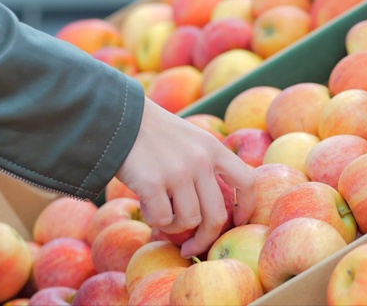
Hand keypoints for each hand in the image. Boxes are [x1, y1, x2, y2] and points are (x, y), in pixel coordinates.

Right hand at [115, 98, 255, 257]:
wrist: (119, 118)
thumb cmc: (154, 133)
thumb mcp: (190, 138)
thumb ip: (206, 163)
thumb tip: (215, 207)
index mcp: (213, 148)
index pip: (246, 182)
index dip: (247, 208)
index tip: (238, 222)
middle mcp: (200, 160)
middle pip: (217, 216)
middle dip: (205, 239)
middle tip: (192, 248)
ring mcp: (178, 172)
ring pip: (189, 221)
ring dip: (174, 226)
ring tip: (161, 211)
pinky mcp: (153, 183)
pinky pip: (162, 220)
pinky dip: (154, 219)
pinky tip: (146, 204)